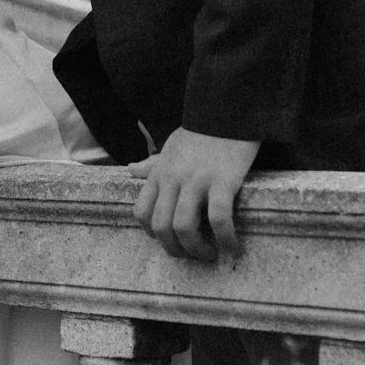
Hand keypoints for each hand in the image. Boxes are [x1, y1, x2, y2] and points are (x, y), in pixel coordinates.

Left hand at [129, 129, 259, 262]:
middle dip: (175, 249)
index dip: (153, 234)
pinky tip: (233, 246)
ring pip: (184, 227)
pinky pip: (219, 219)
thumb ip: (152, 163)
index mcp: (160, 173)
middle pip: (161, 226)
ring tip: (212, 254)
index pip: (141, 212)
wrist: (227, 109)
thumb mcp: (170, 146)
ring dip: (197, 249)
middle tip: (192, 255)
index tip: (171, 240)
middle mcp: (173, 179)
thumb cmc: (200, 131)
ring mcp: (196, 180)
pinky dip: (225, 238)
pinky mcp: (222, 181)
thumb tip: (131, 170)